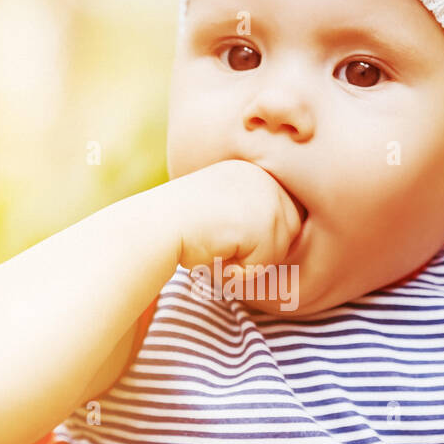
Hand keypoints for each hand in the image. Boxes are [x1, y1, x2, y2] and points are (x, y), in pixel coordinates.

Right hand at [164, 160, 303, 273]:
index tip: (224, 239)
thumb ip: (247, 217)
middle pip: (289, 230)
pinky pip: (265, 262)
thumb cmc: (178, 227)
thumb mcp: (218, 211)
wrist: (154, 227)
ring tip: (216, 250)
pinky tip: (215, 256)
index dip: (258, 239)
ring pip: (279, 249)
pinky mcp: (264, 220)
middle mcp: (263, 178)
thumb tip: (283, 243)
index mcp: (251, 171)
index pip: (281, 214)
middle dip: (260, 251)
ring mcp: (266, 196)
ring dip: (248, 262)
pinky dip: (241, 272)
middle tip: (221, 249)